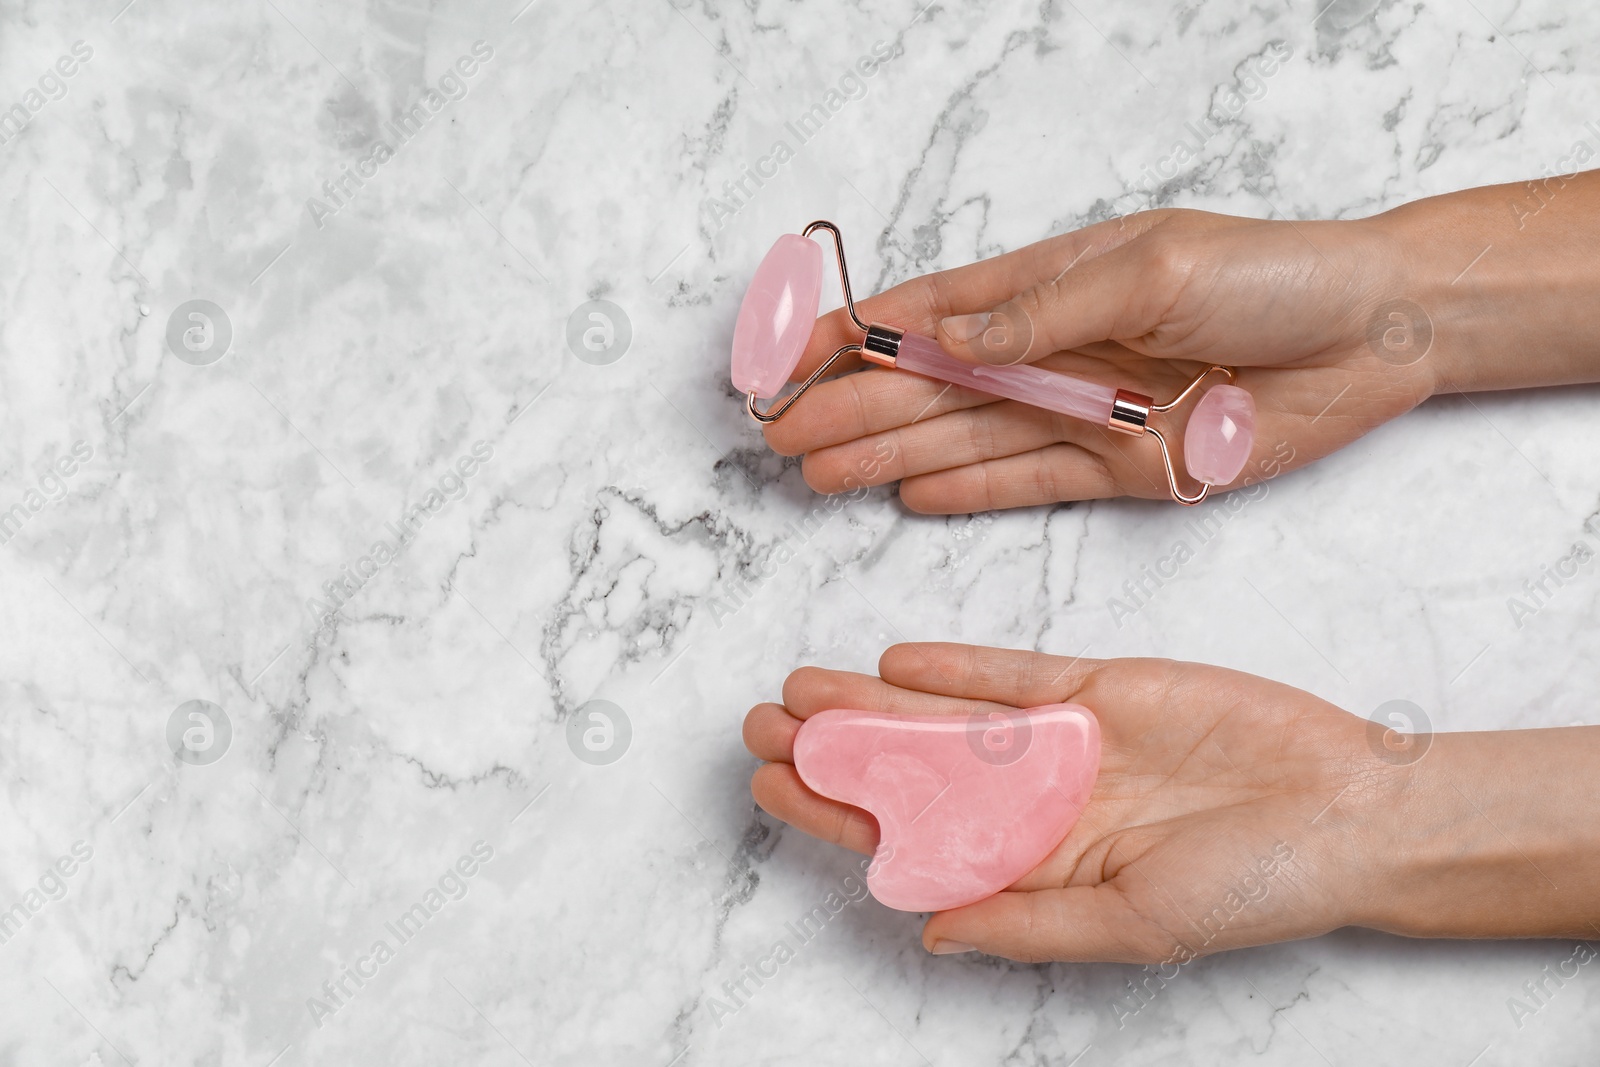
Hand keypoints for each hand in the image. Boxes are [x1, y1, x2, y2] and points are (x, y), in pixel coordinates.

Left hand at [742, 643, 1599, 962]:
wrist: (1349, 809)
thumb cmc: (1253, 888)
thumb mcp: (1133, 926)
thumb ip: (1029, 923)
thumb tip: (927, 931)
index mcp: (1035, 867)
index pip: (911, 840)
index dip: (839, 815)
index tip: (774, 789)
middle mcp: (1035, 802)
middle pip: (911, 772)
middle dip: (835, 750)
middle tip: (759, 724)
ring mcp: (1063, 741)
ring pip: (945, 718)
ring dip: (873, 703)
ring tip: (801, 688)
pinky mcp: (1099, 687)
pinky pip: (1013, 674)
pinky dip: (957, 668)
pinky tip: (898, 661)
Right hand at [763, 207, 1431, 509]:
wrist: (1373, 337)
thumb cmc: (1274, 276)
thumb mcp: (1152, 270)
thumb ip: (1043, 310)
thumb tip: (945, 332)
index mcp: (1053, 283)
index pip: (929, 312)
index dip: (852, 335)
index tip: (783, 358)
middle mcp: (1056, 349)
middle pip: (930, 385)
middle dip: (850, 407)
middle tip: (780, 436)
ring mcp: (1084, 410)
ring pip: (963, 439)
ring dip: (887, 455)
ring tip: (817, 473)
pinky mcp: (1121, 466)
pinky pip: (1026, 482)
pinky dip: (967, 491)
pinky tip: (909, 497)